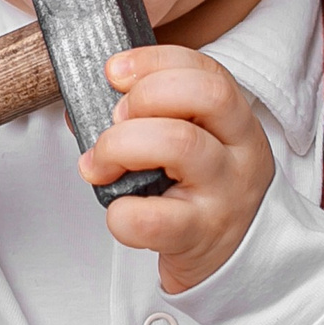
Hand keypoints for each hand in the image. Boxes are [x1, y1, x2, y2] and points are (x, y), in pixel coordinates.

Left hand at [79, 45, 273, 291]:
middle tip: (115, 120)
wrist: (234, 263)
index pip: (208, 72)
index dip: (156, 61)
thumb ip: (151, 118)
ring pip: (179, 143)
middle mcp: (240, 154)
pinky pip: (151, 217)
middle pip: (204, 96)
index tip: (114, 71)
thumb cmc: (200, 195)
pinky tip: (117, 210)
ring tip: (99, 164)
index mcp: (237, 124)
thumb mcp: (195, 148)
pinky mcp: (199, 237)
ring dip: (120, 145)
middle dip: (144, 97)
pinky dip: (120, 211)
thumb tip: (82, 104)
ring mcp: (224, 196)